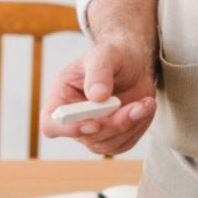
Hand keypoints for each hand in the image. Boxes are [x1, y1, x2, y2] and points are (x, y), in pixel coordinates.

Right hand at [40, 39, 156, 156]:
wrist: (133, 63)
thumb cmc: (113, 56)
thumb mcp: (105, 54)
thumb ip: (99, 72)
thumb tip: (97, 96)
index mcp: (61, 96)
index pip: (51, 123)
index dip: (67, 129)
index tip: (93, 123)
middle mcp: (74, 118)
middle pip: (86, 137)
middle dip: (113, 123)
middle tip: (136, 106)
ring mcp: (93, 131)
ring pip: (108, 144)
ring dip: (130, 124)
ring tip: (146, 102)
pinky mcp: (113, 137)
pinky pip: (125, 143)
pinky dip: (139, 126)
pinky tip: (145, 107)